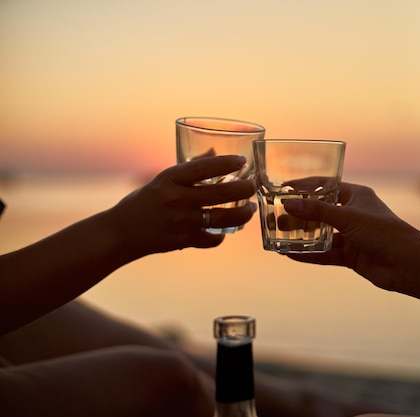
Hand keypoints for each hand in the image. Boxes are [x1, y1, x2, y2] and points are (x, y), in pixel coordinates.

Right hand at [106, 155, 256, 256]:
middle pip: (221, 192)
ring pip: (224, 217)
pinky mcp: (183, 241)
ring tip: (250, 209)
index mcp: (169, 179)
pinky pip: (213, 238)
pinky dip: (221, 235)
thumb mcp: (162, 180)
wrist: (119, 233)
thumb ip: (190, 169)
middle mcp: (176, 199)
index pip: (204, 167)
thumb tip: (215, 151)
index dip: (226, 163)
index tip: (241, 161)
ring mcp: (181, 222)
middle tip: (252, 186)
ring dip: (243, 213)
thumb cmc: (144, 202)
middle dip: (244, 188)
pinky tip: (225, 229)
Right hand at [283, 182, 419, 291]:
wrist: (408, 265)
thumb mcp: (348, 218)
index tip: (282, 188)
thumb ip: (318, 211)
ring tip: (277, 235)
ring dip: (301, 235)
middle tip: (275, 215)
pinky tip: (289, 254)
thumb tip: (289, 204)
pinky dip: (309, 254)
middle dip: (299, 214)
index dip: (304, 186)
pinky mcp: (351, 256)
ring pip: (320, 234)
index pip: (325, 186)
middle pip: (320, 211)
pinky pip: (325, 253)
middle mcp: (353, 214)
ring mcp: (351, 236)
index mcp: (356, 196)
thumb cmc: (385, 233)